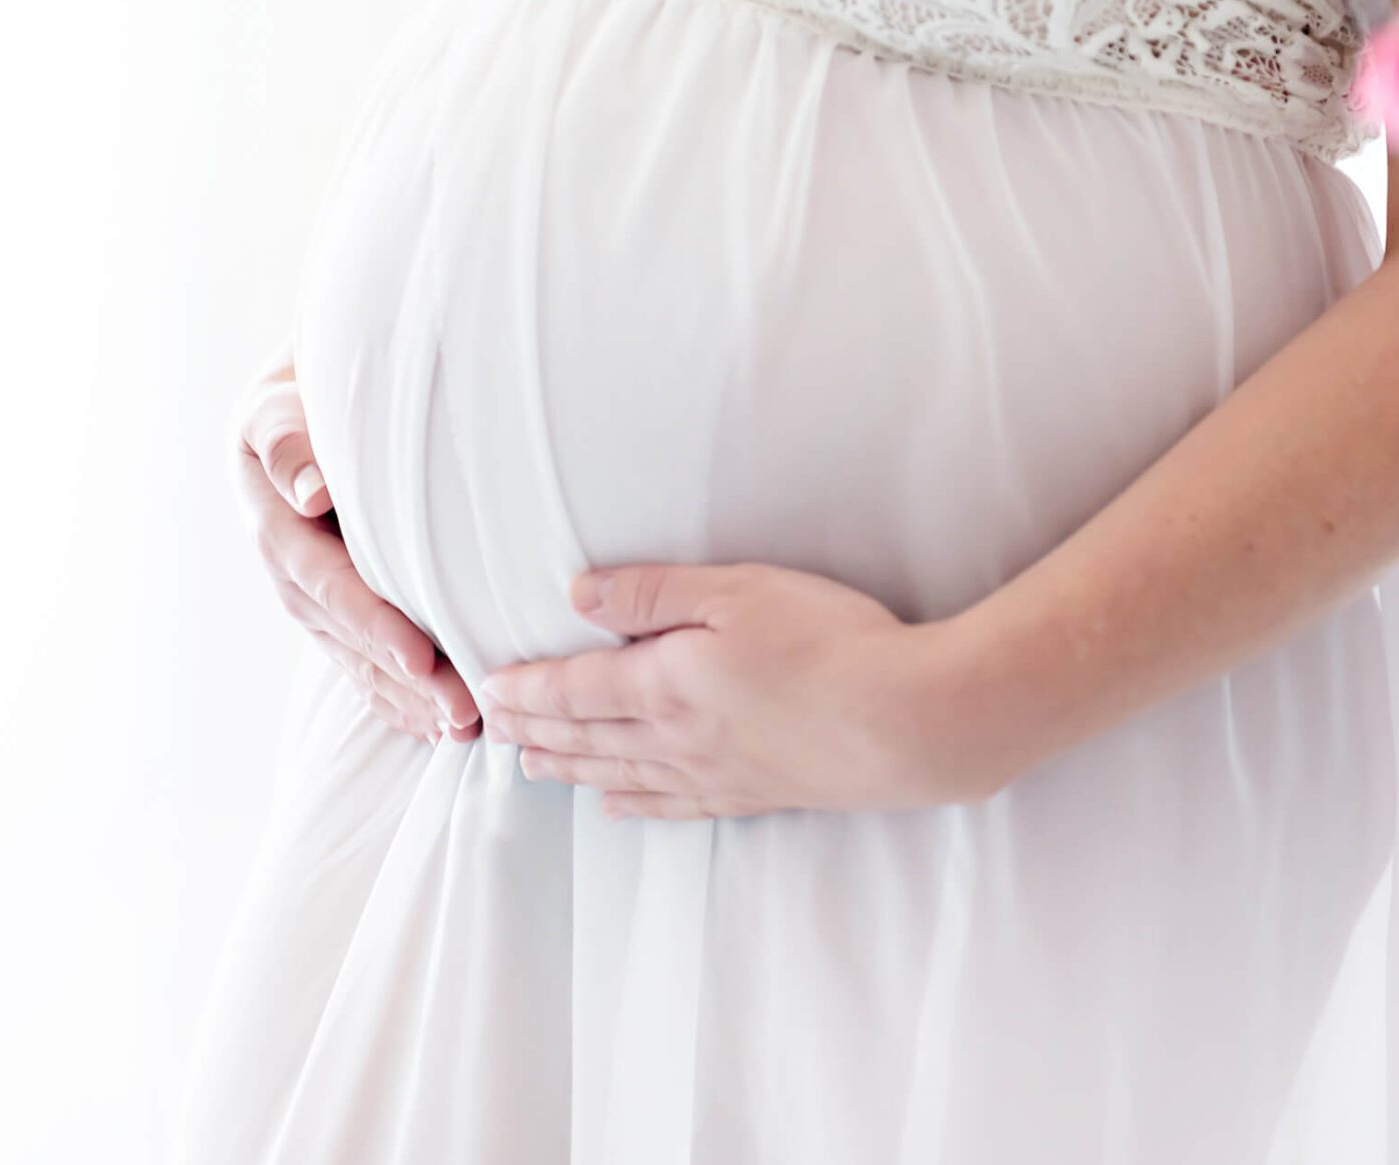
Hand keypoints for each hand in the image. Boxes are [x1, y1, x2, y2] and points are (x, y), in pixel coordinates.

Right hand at [234, 360, 477, 742]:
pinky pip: (362, 661)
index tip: (418, 656)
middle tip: (461, 709)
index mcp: (274, 526)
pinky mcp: (335, 608)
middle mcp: (290, 574)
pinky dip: (397, 696)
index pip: (327, 584)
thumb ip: (287, 441)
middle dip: (404, 678)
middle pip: (349, 636)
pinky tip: (435, 725)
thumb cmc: (298, 397)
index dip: (371, 622)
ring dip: (408, 697)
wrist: (297, 402)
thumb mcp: (278, 407)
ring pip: (358, 658)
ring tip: (462, 727)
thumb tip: (310, 492)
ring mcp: (312, 597)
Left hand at [473, 563, 1004, 818]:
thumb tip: (580, 595)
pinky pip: (673, 805)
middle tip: (492, 730)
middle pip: (587, 736)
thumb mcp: (738, 591)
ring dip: (570, 768)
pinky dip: (633, 804)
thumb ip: (654, 594)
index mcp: (665, 684)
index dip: (528, 689)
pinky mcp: (756, 793)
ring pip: (620, 774)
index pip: (574, 689)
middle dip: (535, 729)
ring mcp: (716, 773)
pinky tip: (618, 806)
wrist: (909, 721)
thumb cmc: (830, 642)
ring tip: (533, 767)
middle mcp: (677, 739)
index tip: (489, 689)